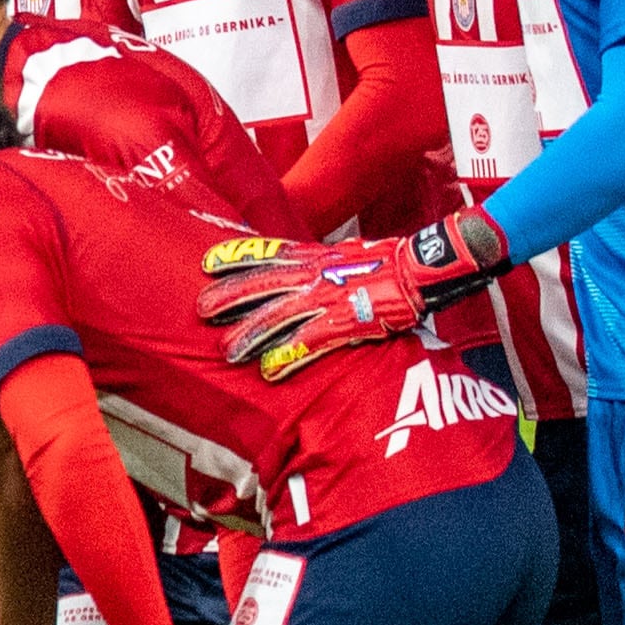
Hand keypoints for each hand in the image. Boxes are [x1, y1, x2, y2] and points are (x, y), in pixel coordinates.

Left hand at [199, 211, 508, 377]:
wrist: (423, 267)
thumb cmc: (389, 262)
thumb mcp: (346, 252)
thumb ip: (320, 261)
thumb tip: (303, 268)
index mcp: (315, 256)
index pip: (267, 253)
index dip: (236, 257)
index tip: (207, 261)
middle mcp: (314, 275)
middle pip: (261, 285)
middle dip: (228, 297)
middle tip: (200, 308)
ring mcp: (327, 298)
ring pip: (277, 317)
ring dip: (250, 334)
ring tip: (226, 351)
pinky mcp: (345, 322)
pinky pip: (309, 342)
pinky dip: (288, 357)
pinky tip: (269, 371)